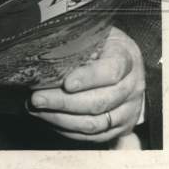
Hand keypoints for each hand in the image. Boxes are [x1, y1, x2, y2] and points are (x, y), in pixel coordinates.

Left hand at [26, 26, 144, 142]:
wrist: (124, 61)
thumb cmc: (101, 43)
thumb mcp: (93, 33)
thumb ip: (76, 42)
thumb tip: (45, 52)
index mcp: (126, 57)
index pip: (110, 71)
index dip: (88, 79)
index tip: (65, 83)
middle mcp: (132, 86)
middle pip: (100, 101)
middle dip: (64, 102)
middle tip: (36, 98)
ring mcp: (129, 109)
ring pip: (96, 123)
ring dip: (62, 119)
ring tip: (37, 110)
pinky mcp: (122, 126)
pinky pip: (96, 136)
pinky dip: (70, 130)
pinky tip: (49, 119)